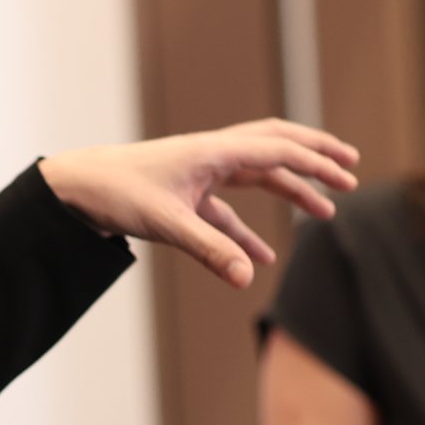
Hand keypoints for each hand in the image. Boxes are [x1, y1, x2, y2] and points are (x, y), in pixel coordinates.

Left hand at [39, 118, 358, 288]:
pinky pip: (228, 210)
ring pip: (256, 175)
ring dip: (290, 190)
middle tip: (351, 166)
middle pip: (274, 146)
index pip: (278, 150)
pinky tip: (262, 258)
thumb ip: (210, 250)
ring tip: (324, 213)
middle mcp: (210, 155)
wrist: (73, 189)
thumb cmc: (115, 193)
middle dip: (313, 156)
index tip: (349, 177)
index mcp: (212, 152)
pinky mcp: (183, 196)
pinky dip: (249, 230)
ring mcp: (197, 173)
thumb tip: (249, 279)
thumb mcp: (167, 223)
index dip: (316, 163)